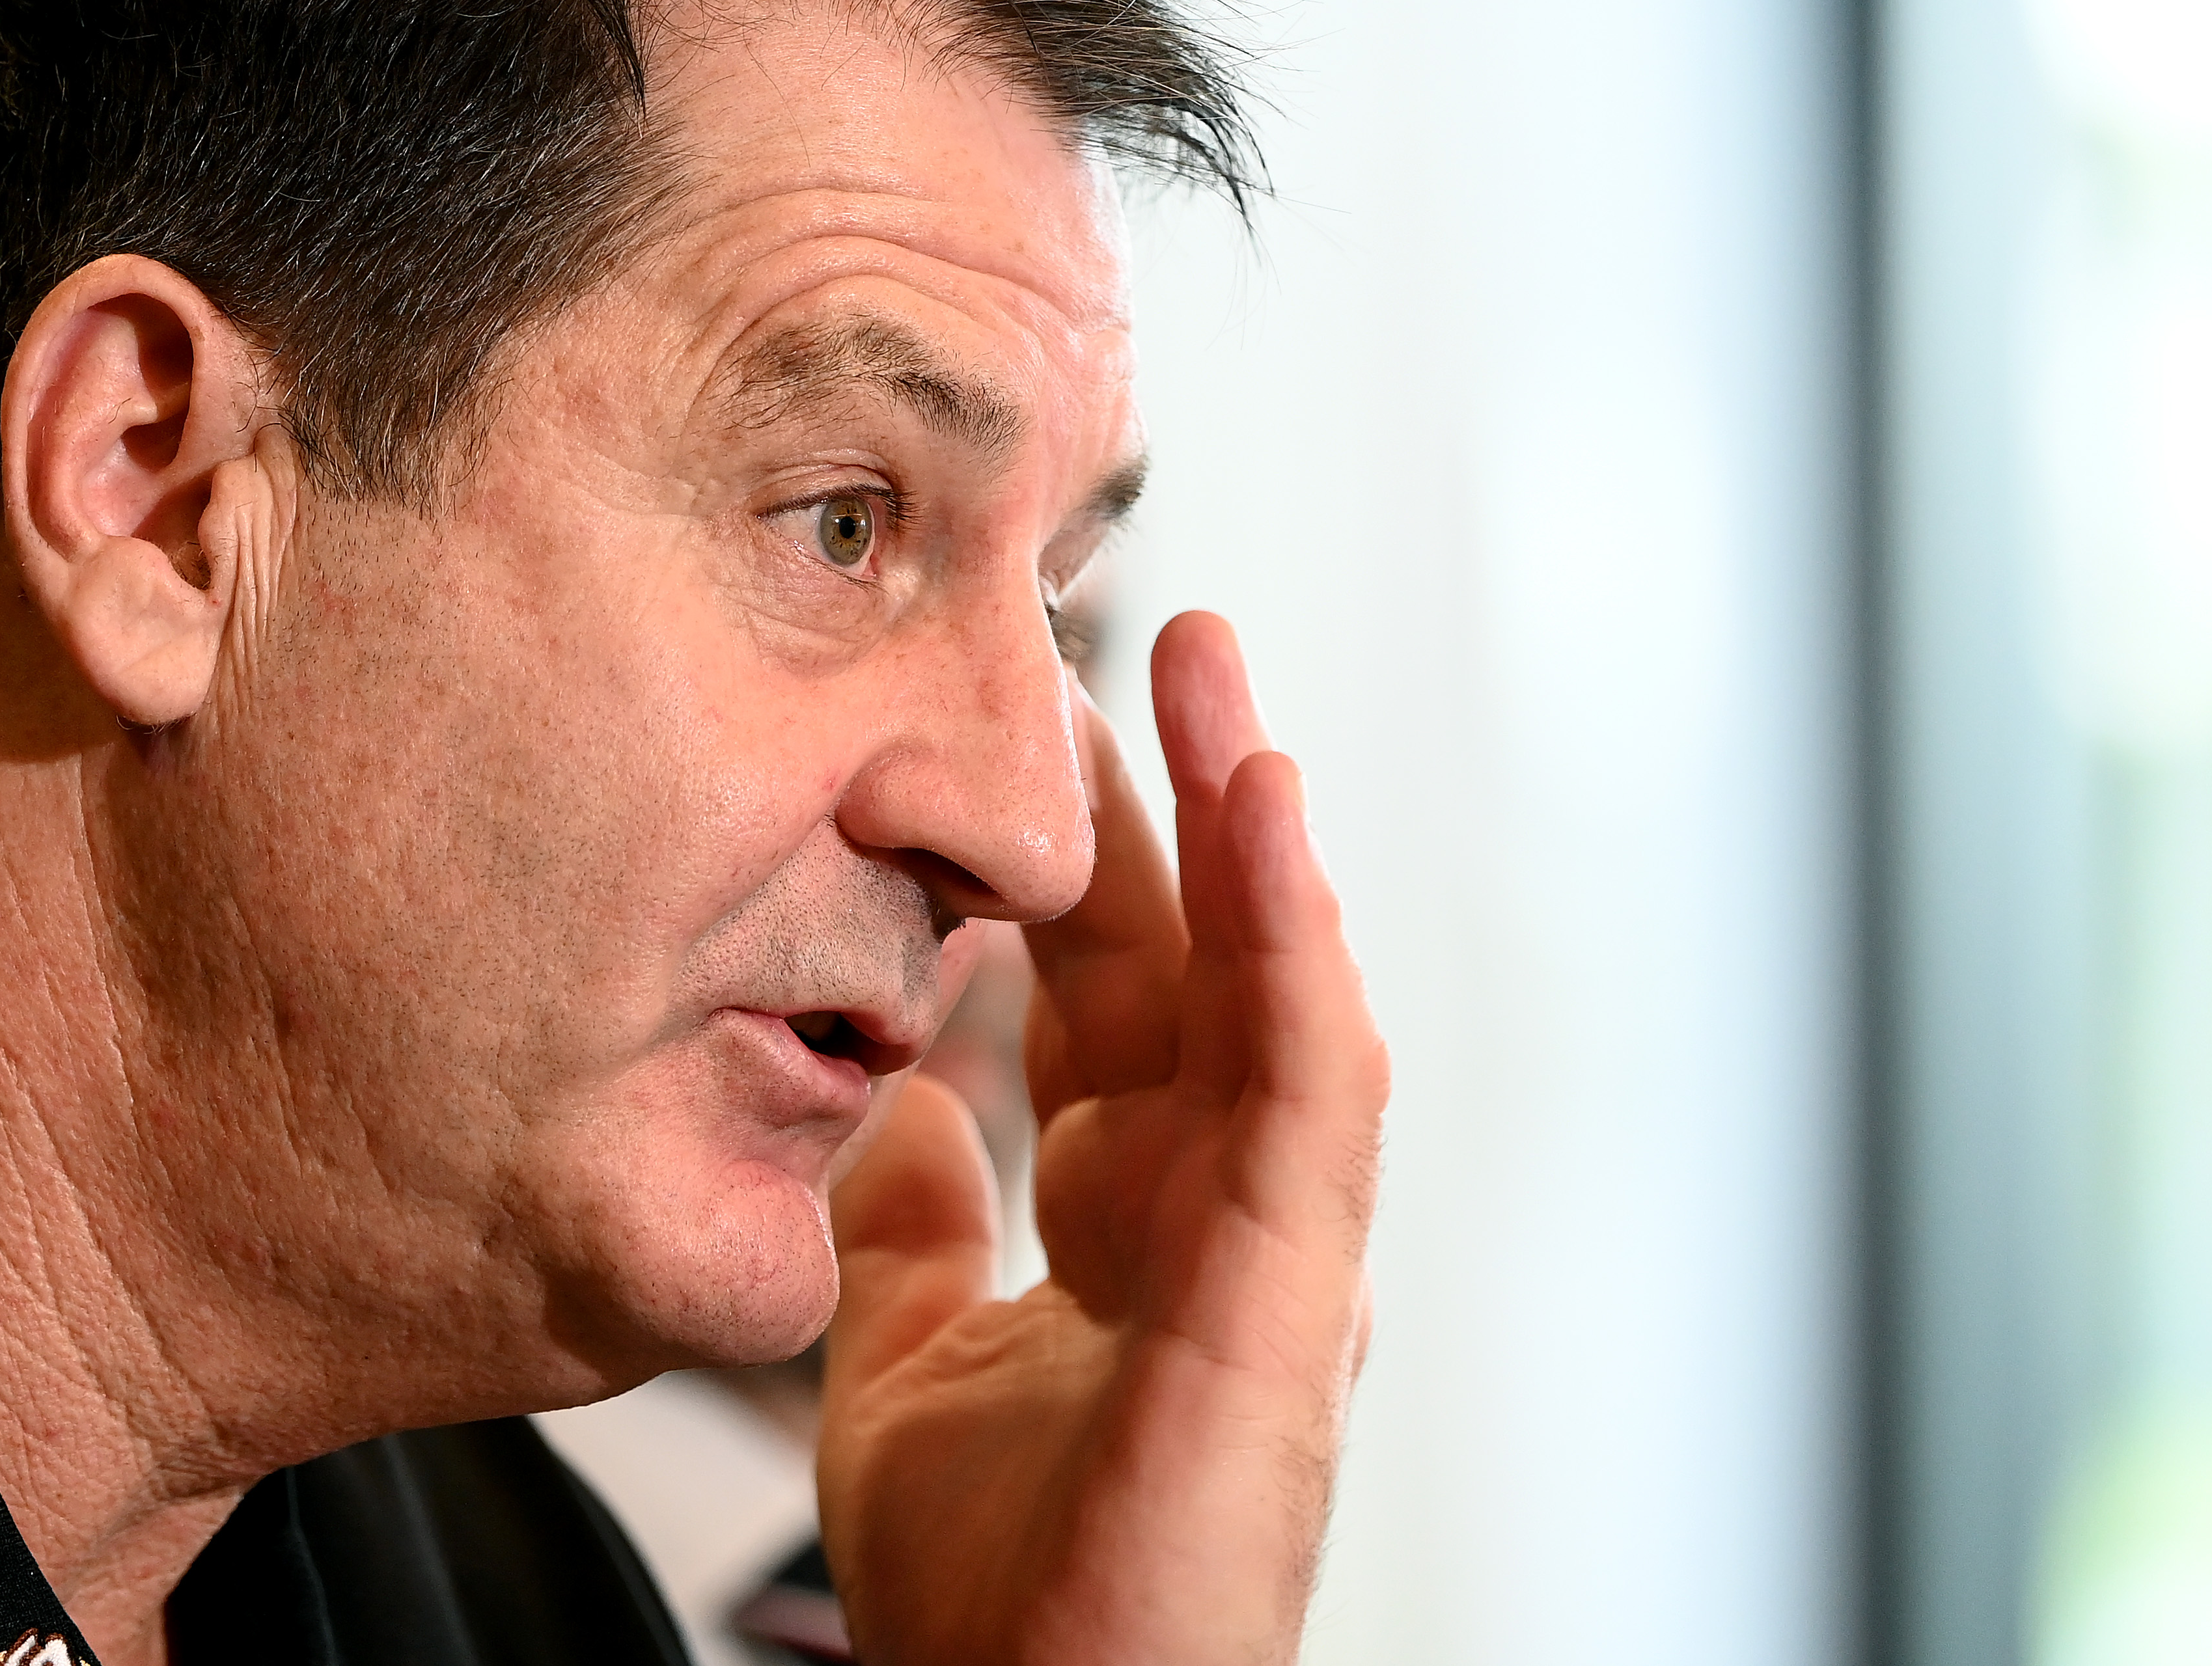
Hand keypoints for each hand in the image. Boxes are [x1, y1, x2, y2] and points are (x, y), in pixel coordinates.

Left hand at [818, 612, 1387, 1663]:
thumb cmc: (984, 1594)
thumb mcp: (903, 1360)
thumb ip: (912, 1230)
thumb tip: (907, 1097)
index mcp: (1137, 1220)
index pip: (1123, 997)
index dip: (1086, 861)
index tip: (1034, 728)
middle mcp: (1219, 1218)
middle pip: (1209, 964)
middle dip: (1185, 800)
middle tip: (1155, 640)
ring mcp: (1271, 1251)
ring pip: (1283, 989)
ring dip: (1256, 824)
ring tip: (1220, 673)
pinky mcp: (1290, 1291)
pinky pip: (1308, 1082)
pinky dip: (1294, 940)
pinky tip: (1266, 809)